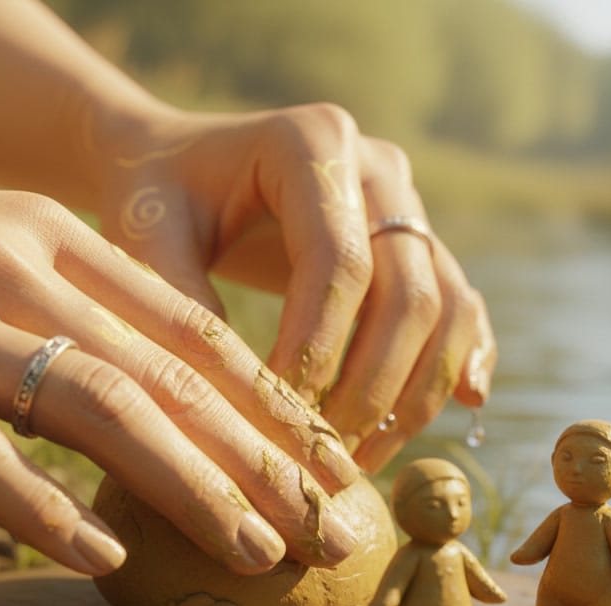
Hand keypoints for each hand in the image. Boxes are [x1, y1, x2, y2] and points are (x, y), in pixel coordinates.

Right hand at [0, 152, 360, 575]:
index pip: (188, 326)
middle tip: (332, 524)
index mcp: (47, 234)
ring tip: (257, 552)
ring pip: (98, 409)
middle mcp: (7, 271)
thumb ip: (68, 301)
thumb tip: (161, 387)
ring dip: (191, 487)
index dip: (271, 400)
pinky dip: (47, 507)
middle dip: (264, 458)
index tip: (331, 459)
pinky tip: (106, 554)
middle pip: (166, 374)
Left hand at [91, 103, 497, 471]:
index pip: (339, 261)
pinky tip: (462, 406)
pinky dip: (461, 359)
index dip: (319, 348)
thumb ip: (183, 300)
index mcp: (313, 141)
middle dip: (371, 385)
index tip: (281, 417)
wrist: (180, 166)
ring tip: (363, 458)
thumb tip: (235, 397)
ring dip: (415, 392)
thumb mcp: (147, 236)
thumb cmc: (156, 196)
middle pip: (408, 289)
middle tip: (322, 452)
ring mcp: (408, 204)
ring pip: (446, 306)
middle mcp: (378, 166)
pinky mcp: (419, 244)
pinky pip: (460, 305)